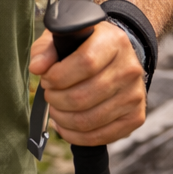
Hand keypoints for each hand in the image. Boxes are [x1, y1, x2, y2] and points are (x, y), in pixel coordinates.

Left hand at [29, 21, 145, 146]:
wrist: (117, 58)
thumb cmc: (85, 46)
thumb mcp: (65, 37)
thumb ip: (47, 49)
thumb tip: (37, 67)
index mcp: (114, 41)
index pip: (85, 63)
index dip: (58, 76)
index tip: (46, 79)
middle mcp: (129, 69)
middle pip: (84, 96)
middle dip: (56, 99)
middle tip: (49, 94)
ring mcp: (135, 95)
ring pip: (90, 119)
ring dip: (63, 118)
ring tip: (55, 108)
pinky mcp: (135, 117)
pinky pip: (101, 136)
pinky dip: (76, 136)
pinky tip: (64, 125)